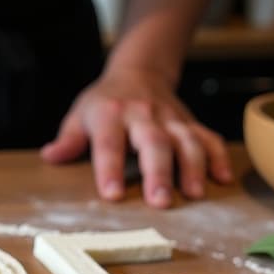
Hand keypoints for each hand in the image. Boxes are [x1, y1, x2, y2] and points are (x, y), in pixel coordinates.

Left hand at [40, 66, 231, 207]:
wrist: (139, 71)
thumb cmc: (104, 102)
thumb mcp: (79, 115)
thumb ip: (68, 139)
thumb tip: (50, 156)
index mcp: (110, 114)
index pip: (109, 143)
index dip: (109, 168)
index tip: (111, 194)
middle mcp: (143, 116)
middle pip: (154, 144)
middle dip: (158, 173)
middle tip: (160, 202)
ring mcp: (170, 119)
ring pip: (186, 141)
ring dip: (192, 168)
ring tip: (194, 195)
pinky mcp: (189, 123)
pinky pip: (208, 138)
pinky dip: (218, 157)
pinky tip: (222, 178)